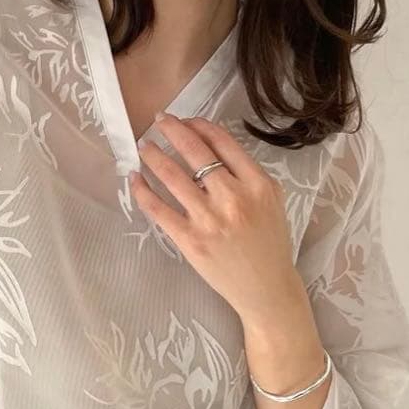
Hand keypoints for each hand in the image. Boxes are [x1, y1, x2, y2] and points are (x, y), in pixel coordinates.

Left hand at [130, 113, 302, 325]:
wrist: (267, 289)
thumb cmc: (270, 242)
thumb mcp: (272, 200)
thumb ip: (247, 173)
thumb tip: (211, 144)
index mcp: (258, 184)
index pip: (222, 142)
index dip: (199, 125)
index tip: (185, 120)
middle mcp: (233, 198)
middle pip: (195, 152)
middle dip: (172, 130)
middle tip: (159, 120)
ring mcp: (209, 220)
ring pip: (172, 176)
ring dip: (154, 156)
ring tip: (144, 146)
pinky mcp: (190, 240)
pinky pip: (159, 209)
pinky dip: (143, 191)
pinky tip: (136, 178)